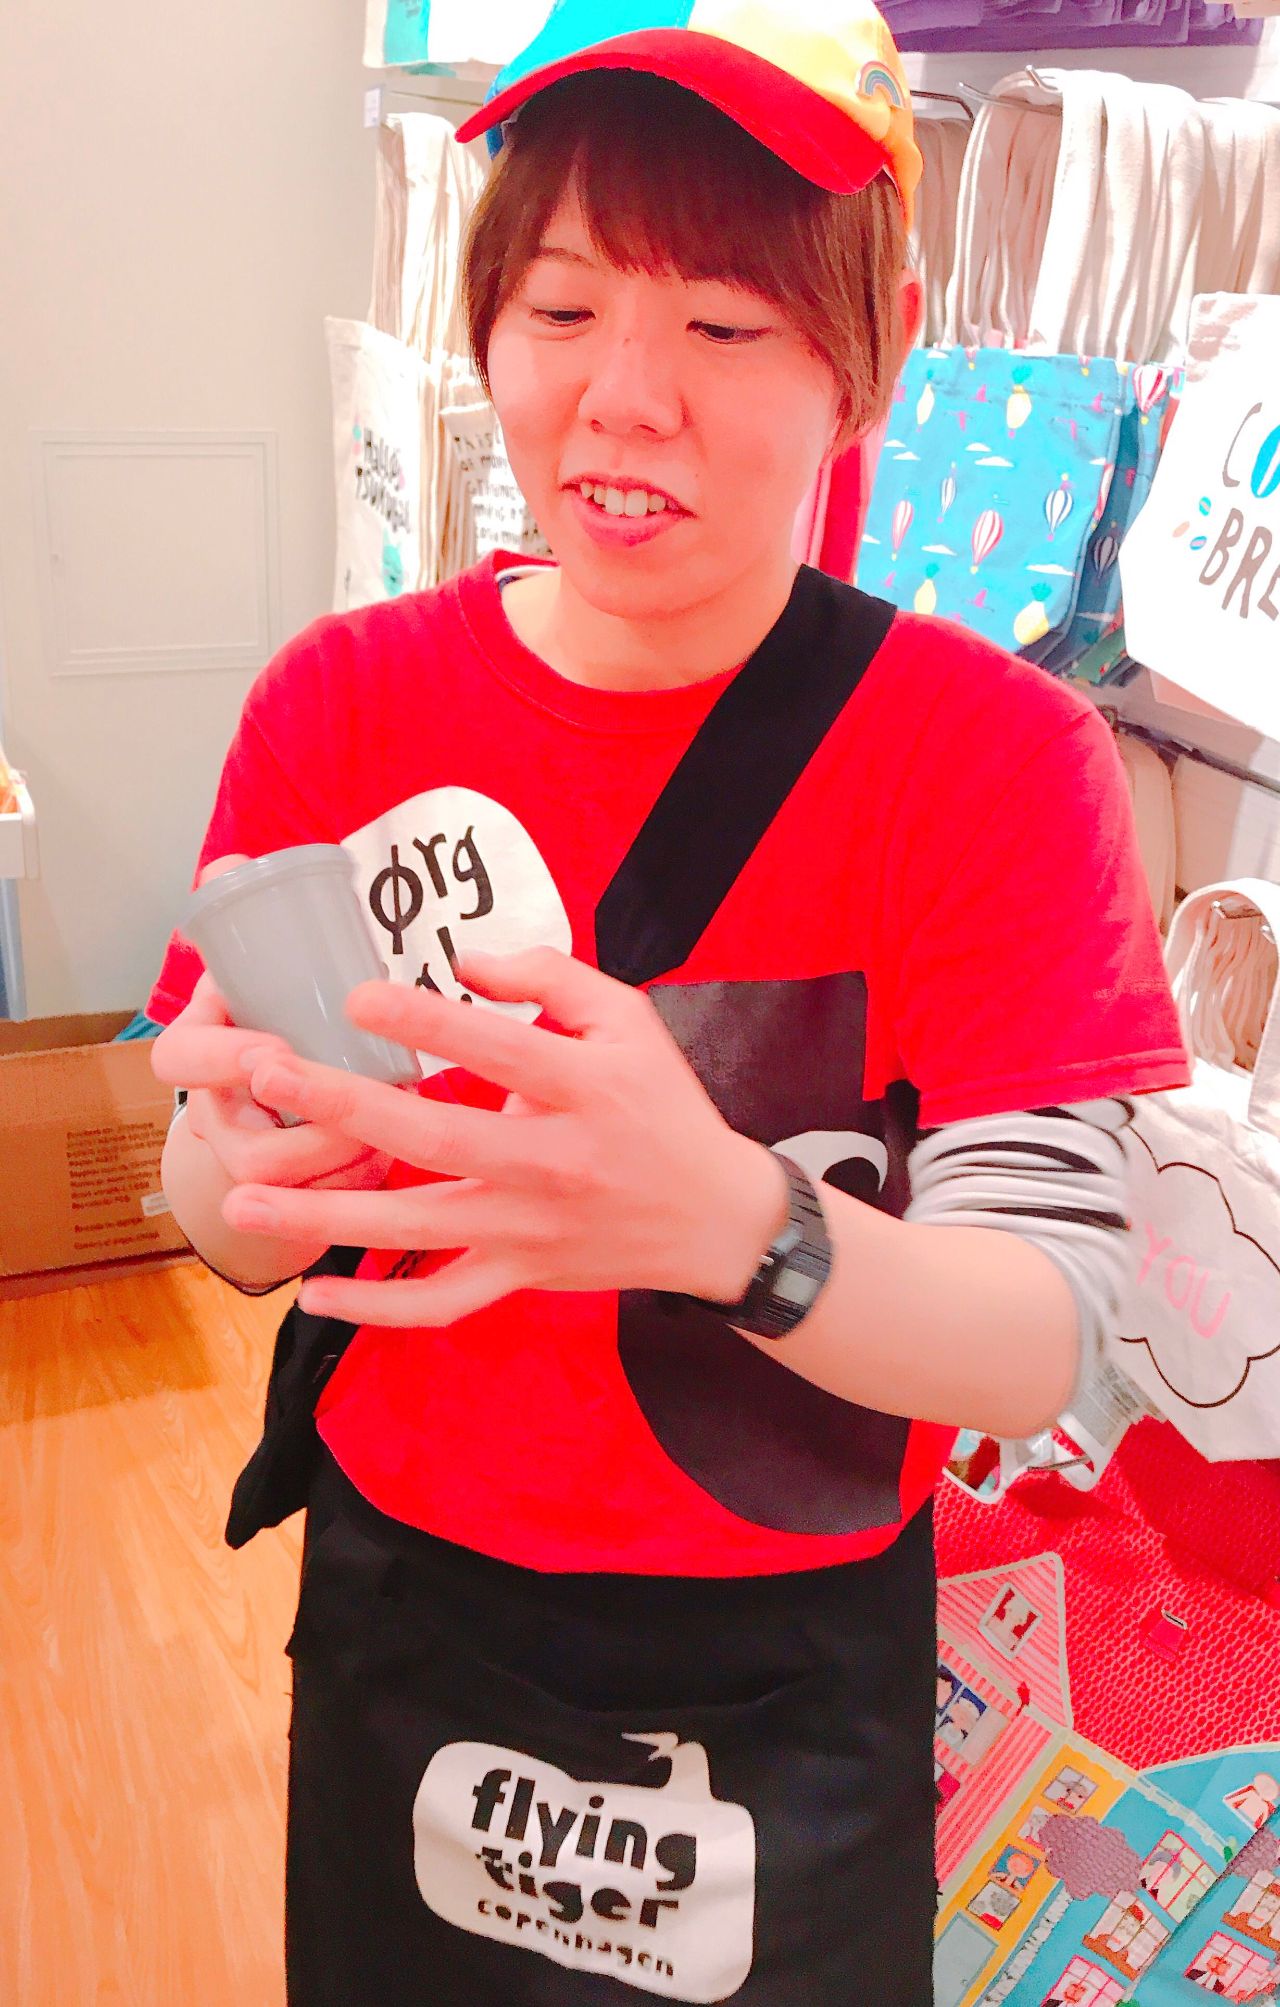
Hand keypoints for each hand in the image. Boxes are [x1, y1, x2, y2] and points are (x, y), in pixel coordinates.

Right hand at [152, 851, 391, 1201]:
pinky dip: (357, 1188)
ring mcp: (248, 1168)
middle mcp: (216, 1118)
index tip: (274, 1051)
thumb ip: (242, 916)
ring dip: (343, 1161)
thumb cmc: (268, 1020)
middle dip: (309, 1134)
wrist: (267, 1103)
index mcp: (199, 1052)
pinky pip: (320, 1212)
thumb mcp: (250, 970)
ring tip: (392, 1127)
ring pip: (290, 1190)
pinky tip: (389, 1159)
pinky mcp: (289, 1205)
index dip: (225, 1061)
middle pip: (244, 1147)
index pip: (180, 1059)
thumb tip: (229, 866)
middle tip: (363, 1106)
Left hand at [220, 948, 786, 1327]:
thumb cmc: (664, 1107)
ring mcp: (531, 1232)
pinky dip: (377, 1311)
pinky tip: (314, 1295)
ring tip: (247, 1197)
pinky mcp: (520, 1277)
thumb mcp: (630, 1020)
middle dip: (345, 1107)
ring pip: (419, 1229)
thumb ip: (552, 978)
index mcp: (586, 1089)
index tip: (357, 997)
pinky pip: (441, 1304)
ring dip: (327, 1214)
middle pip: (438, 1139)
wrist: (716, 1220)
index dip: (427, 1023)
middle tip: (268, 1074)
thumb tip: (467, 961)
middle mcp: (553, 1164)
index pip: (498, 1049)